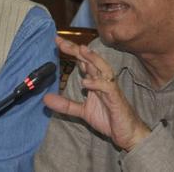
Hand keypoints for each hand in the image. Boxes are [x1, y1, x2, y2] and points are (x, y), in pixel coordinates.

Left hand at [44, 36, 150, 150]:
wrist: (127, 132)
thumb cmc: (108, 118)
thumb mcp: (82, 111)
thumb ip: (65, 104)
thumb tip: (45, 99)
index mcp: (94, 81)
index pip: (82, 61)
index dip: (71, 50)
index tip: (57, 41)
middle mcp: (102, 80)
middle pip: (90, 60)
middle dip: (76, 49)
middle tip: (61, 41)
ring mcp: (110, 88)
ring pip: (103, 68)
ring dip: (92, 58)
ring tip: (81, 50)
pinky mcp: (116, 98)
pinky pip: (107, 87)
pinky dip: (97, 83)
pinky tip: (86, 82)